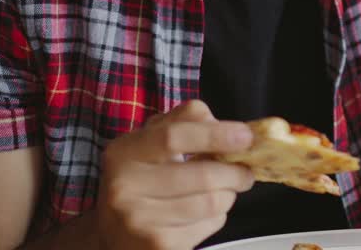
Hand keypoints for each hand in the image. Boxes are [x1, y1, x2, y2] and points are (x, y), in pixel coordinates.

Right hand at [95, 100, 254, 249]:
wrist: (114, 234)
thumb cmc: (142, 180)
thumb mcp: (152, 141)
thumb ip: (187, 122)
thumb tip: (229, 130)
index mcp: (124, 152)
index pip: (175, 136)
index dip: (216, 135)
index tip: (246, 137)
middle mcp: (124, 187)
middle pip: (202, 175)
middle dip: (235, 173)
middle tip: (246, 172)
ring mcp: (139, 220)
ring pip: (210, 202)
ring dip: (228, 195)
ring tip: (223, 191)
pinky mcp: (157, 246)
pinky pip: (207, 226)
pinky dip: (215, 218)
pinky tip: (202, 215)